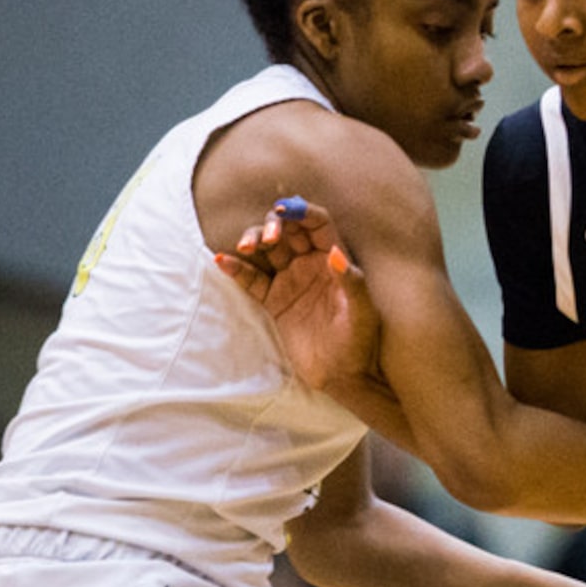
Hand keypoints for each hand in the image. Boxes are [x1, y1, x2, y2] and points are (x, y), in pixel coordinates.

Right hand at [215, 198, 379, 394]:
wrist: (343, 377)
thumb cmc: (360, 344)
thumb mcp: (362, 313)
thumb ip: (352, 283)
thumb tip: (336, 253)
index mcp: (334, 260)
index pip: (317, 223)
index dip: (301, 210)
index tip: (285, 209)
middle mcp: (310, 265)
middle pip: (287, 229)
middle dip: (272, 225)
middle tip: (268, 240)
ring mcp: (290, 281)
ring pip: (266, 249)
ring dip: (253, 239)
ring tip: (246, 248)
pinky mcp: (274, 301)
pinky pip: (251, 279)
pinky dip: (236, 268)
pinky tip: (223, 261)